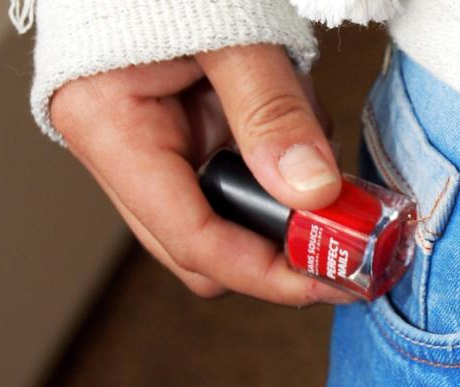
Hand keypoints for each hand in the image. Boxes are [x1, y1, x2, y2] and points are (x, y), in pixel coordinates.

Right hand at [50, 44, 354, 304]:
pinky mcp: (187, 140)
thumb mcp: (231, 32)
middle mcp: (128, 156)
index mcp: (112, 129)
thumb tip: (313, 192)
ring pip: (229, 220)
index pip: (191, 238)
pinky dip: (283, 169)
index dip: (264, 272)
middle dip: (278, 251)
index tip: (327, 281)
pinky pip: (241, 179)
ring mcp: (158, 151)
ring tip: (314, 147)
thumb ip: (270, 110)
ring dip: (284, 204)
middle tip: (346, 237)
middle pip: (206, 250)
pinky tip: (297, 130)